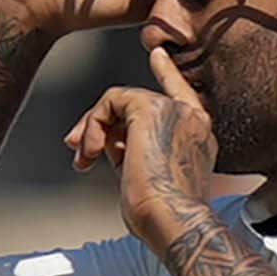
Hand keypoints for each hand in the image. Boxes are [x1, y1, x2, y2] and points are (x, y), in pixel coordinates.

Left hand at [76, 46, 224, 244]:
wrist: (172, 221)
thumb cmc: (159, 217)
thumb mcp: (145, 178)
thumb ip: (131, 152)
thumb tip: (105, 141)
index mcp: (198, 136)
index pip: (181, 95)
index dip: (166, 73)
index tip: (157, 54)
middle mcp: (193, 118)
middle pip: (137, 103)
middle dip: (101, 125)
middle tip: (78, 154)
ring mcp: (176, 111)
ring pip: (120, 100)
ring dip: (93, 129)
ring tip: (83, 161)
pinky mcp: (152, 109)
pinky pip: (111, 101)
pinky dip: (94, 125)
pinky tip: (91, 153)